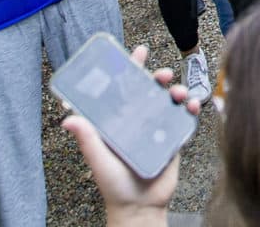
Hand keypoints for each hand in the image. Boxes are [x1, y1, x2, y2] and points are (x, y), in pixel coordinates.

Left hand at [61, 45, 198, 221]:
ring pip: (168, 100)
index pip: (123, 89)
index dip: (130, 68)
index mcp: (118, 121)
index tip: (138, 52)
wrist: (141, 208)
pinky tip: (191, 105)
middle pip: (149, 90)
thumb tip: (68, 118)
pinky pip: (183, 118)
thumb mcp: (98, 160)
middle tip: (161, 74)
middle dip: (157, 76)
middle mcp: (137, 120)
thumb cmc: (115, 186)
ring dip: (175, 90)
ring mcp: (156, 128)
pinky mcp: (172, 138)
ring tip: (178, 93)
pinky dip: (190, 108)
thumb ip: (87, 139)